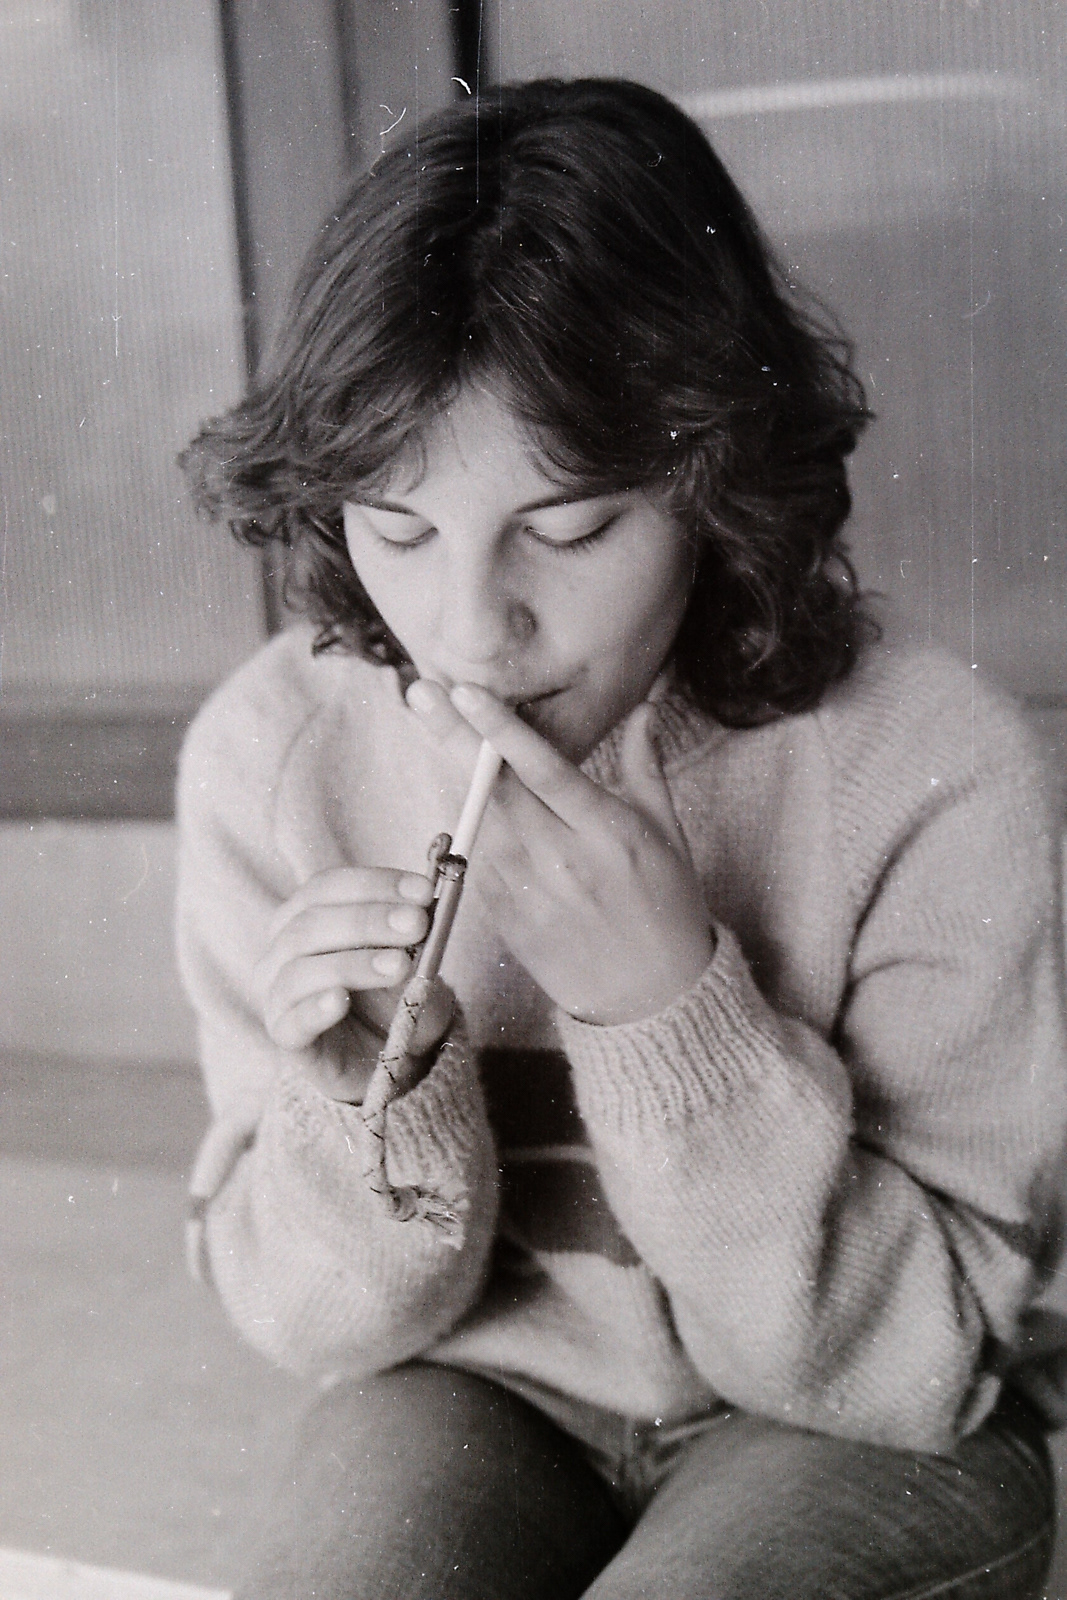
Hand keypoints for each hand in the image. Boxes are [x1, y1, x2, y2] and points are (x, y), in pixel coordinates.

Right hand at [254, 867, 454, 1096]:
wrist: (396, 1057)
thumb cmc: (396, 995)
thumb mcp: (414, 959)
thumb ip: (411, 937)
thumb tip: (420, 911)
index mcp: (307, 915)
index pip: (327, 887)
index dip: (375, 884)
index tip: (424, 891)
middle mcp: (283, 950)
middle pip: (311, 923)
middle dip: (369, 920)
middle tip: (416, 924)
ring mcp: (279, 994)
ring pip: (301, 970)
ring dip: (353, 962)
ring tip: (399, 965)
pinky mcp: (287, 1038)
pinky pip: (293, 1021)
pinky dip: (315, 1008)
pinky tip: (341, 1000)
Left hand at [406, 680, 714, 1024]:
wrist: (650, 997)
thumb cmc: (667, 906)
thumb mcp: (667, 833)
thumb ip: (646, 767)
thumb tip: (644, 708)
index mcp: (605, 832)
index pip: (544, 769)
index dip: (501, 729)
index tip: (467, 691)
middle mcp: (561, 860)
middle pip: (494, 788)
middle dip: (452, 735)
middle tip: (421, 690)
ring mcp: (527, 892)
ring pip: (474, 819)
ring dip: (448, 771)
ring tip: (429, 722)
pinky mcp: (503, 917)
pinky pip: (472, 859)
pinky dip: (462, 821)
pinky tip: (454, 789)